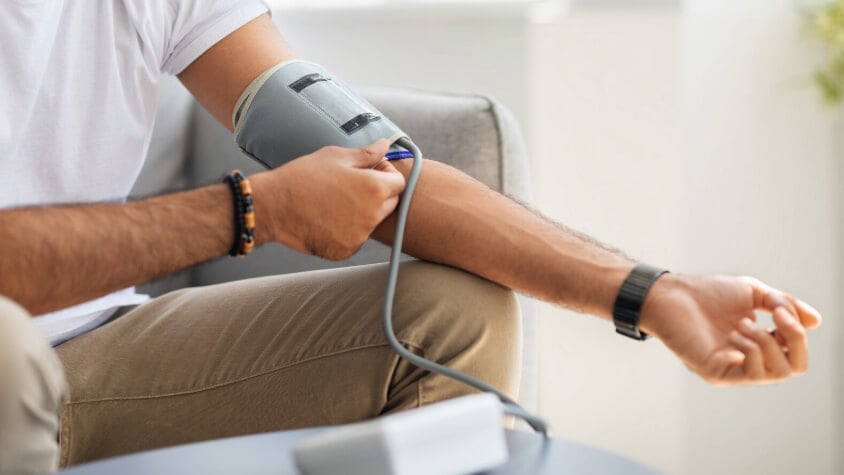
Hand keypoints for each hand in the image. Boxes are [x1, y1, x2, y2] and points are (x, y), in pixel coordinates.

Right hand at [251, 139, 405, 259]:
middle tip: (349, 186)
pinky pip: (355, 238)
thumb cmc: (302, 177)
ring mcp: (359, 237)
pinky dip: (346, 230)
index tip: (369, 170)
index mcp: (374, 189)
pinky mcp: (345, 251)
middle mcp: (372, 216)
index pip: (399, 183)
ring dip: (362, 213)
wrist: (273, 206)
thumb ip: (367, 154)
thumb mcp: (336, 156)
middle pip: (390, 204)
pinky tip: (326, 218)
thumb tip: (385, 145)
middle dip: (377, 194)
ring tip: (333, 202)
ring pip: (371, 222)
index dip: (386, 173)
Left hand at [639, 274, 821, 385]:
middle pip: (795, 367)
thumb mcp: (755, 293)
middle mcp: (749, 359)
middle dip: (795, 339)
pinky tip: (733, 335)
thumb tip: (816, 321)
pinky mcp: (716, 373)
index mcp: (760, 343)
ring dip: (766, 342)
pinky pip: (750, 374)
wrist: (671, 294)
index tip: (779, 307)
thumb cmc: (707, 293)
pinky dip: (750, 351)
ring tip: (742, 323)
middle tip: (775, 315)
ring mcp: (733, 368)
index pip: (796, 351)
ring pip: (777, 373)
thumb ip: (785, 305)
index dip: (797, 331)